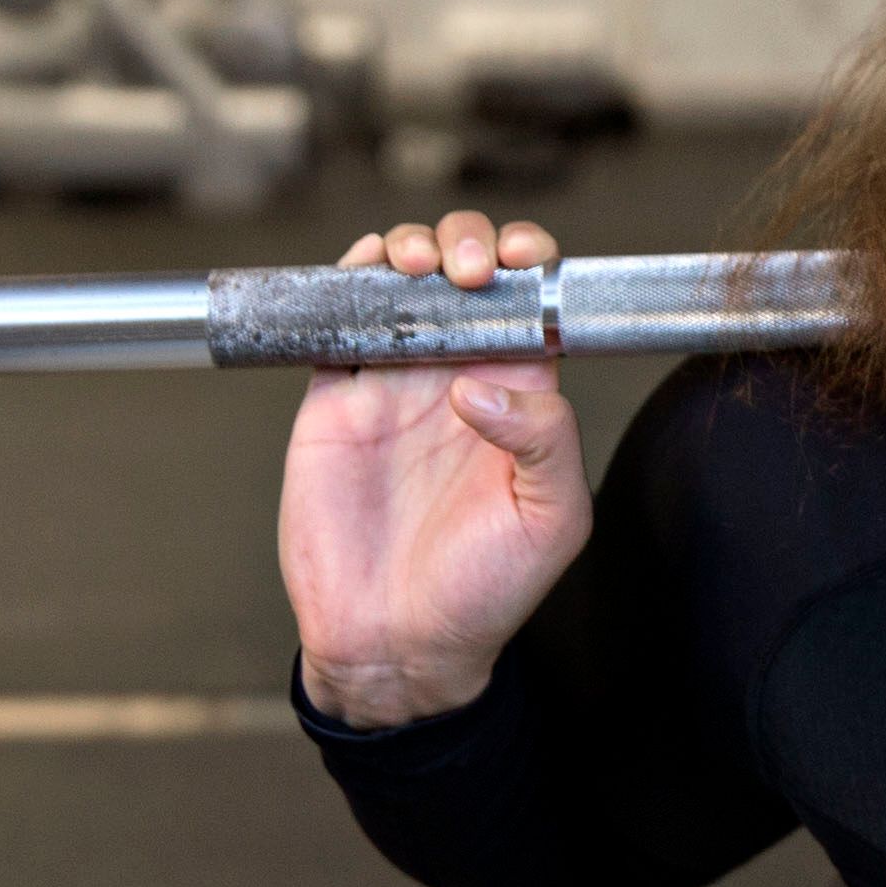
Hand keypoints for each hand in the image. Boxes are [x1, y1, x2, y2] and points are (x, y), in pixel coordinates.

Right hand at [281, 211, 590, 725]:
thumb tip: (482, 386)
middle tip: (467, 270)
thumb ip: (545, 442)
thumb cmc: (484, 594)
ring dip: (409, 248)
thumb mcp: (551, 522)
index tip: (526, 259)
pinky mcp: (334, 400)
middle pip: (467, 274)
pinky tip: (363, 273)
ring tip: (416, 266)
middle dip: (469, 242)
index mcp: (522, 397)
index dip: (531, 263)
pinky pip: (336, 322)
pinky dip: (345, 281)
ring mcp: (395, 384)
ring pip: (402, 282)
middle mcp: (460, 377)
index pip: (533, 304)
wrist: (395, 644)